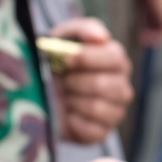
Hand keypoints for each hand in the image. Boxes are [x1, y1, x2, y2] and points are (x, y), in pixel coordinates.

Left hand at [47, 18, 133, 144]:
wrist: (40, 88)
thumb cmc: (56, 59)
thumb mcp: (65, 36)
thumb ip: (84, 28)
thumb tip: (102, 37)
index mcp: (117, 61)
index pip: (114, 57)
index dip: (86, 58)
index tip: (66, 59)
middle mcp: (122, 87)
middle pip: (103, 85)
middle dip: (75, 82)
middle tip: (65, 80)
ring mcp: (115, 112)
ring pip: (96, 108)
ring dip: (73, 101)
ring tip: (66, 95)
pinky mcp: (102, 133)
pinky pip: (91, 130)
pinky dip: (73, 121)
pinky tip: (67, 113)